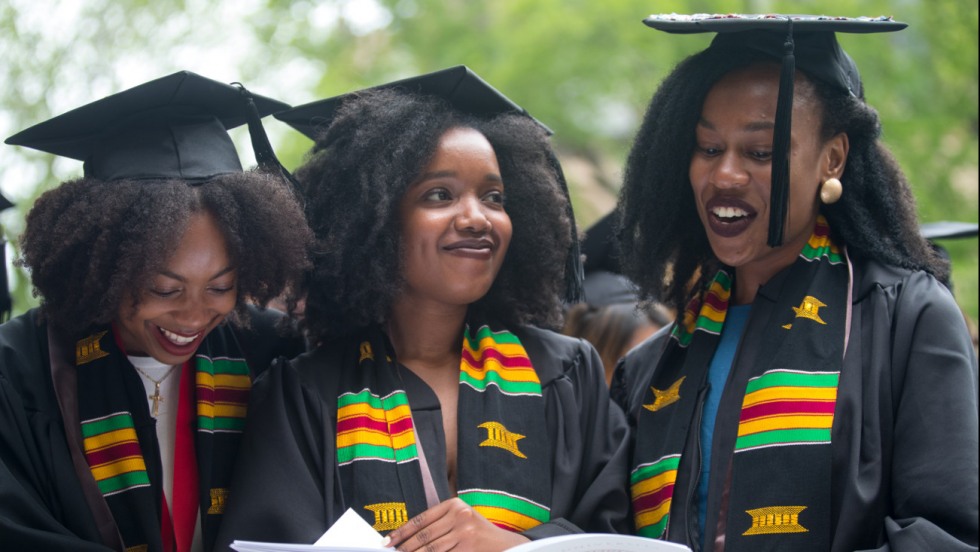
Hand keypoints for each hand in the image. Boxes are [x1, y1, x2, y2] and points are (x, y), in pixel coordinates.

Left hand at [382, 498, 529, 550]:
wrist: (506, 545)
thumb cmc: (477, 533)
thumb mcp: (460, 520)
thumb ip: (438, 524)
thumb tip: (408, 539)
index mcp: (454, 504)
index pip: (421, 519)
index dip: (401, 532)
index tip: (387, 541)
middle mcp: (460, 515)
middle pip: (424, 536)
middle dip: (405, 547)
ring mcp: (465, 532)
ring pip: (431, 549)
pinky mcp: (468, 548)